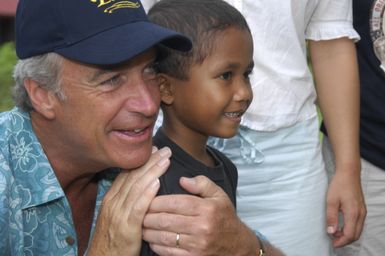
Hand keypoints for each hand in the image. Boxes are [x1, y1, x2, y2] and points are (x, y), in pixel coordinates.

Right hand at [87, 147, 170, 255]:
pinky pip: (138, 207)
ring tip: (166, 160)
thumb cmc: (113, 237)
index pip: (128, 174)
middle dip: (150, 161)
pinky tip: (157, 183)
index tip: (155, 150)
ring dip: (153, 172)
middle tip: (165, 149)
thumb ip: (126, 199)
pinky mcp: (127, 227)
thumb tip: (141, 184)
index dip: (142, 161)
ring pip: (137, 188)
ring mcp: (119, 214)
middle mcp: (114, 202)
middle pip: (134, 176)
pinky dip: (148, 194)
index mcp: (111, 198)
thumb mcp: (115, 214)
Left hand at [143, 175, 282, 255]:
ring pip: (164, 237)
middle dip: (147, 216)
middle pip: (166, 220)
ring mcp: (197, 245)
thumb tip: (182, 180)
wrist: (237, 245)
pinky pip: (168, 252)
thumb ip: (202, 183)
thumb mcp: (219, 195)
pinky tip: (151, 238)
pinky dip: (156, 245)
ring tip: (140, 224)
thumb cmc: (224, 217)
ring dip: (148, 231)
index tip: (146, 198)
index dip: (156, 201)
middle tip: (138, 211)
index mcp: (207, 209)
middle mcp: (202, 228)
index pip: (175, 203)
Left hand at [326, 167, 365, 247]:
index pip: (350, 234)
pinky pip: (358, 224)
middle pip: (356, 235)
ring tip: (335, 233)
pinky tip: (341, 226)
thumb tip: (331, 232)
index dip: (341, 241)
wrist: (349, 173)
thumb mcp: (331, 201)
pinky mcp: (362, 209)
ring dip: (348, 235)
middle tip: (333, 240)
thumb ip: (331, 217)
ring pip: (358, 230)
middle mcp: (361, 214)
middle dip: (345, 240)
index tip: (332, 243)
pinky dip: (351, 229)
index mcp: (353, 213)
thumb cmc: (339, 185)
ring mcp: (363, 212)